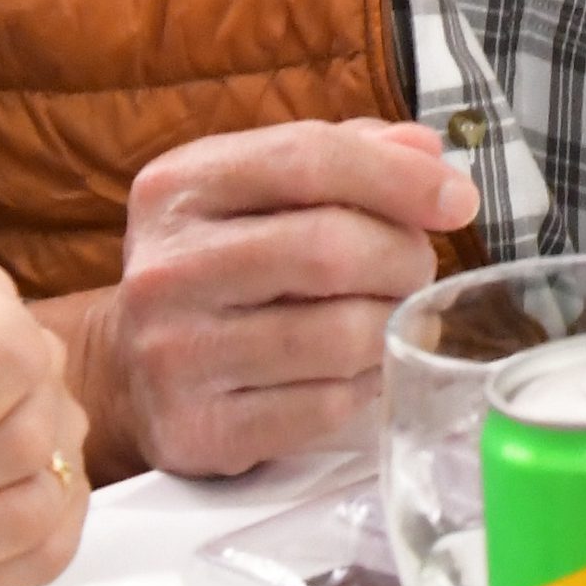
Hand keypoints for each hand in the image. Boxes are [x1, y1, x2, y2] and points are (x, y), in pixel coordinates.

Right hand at [87, 119, 475, 478]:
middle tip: (416, 269)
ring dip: (391, 326)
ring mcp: (174, 354)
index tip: (459, 201)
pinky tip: (355, 371)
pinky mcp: (199, 431)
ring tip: (386, 317)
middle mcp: (165, 268)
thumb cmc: (219, 264)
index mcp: (179, 187)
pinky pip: (327, 406)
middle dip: (403, 257)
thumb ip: (346, 154)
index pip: (308, 159)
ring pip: (340, 334)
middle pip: (330, 248)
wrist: (126, 368)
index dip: (400, 178)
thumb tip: (429, 154)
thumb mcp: (259, 188)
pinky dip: (364, 387)